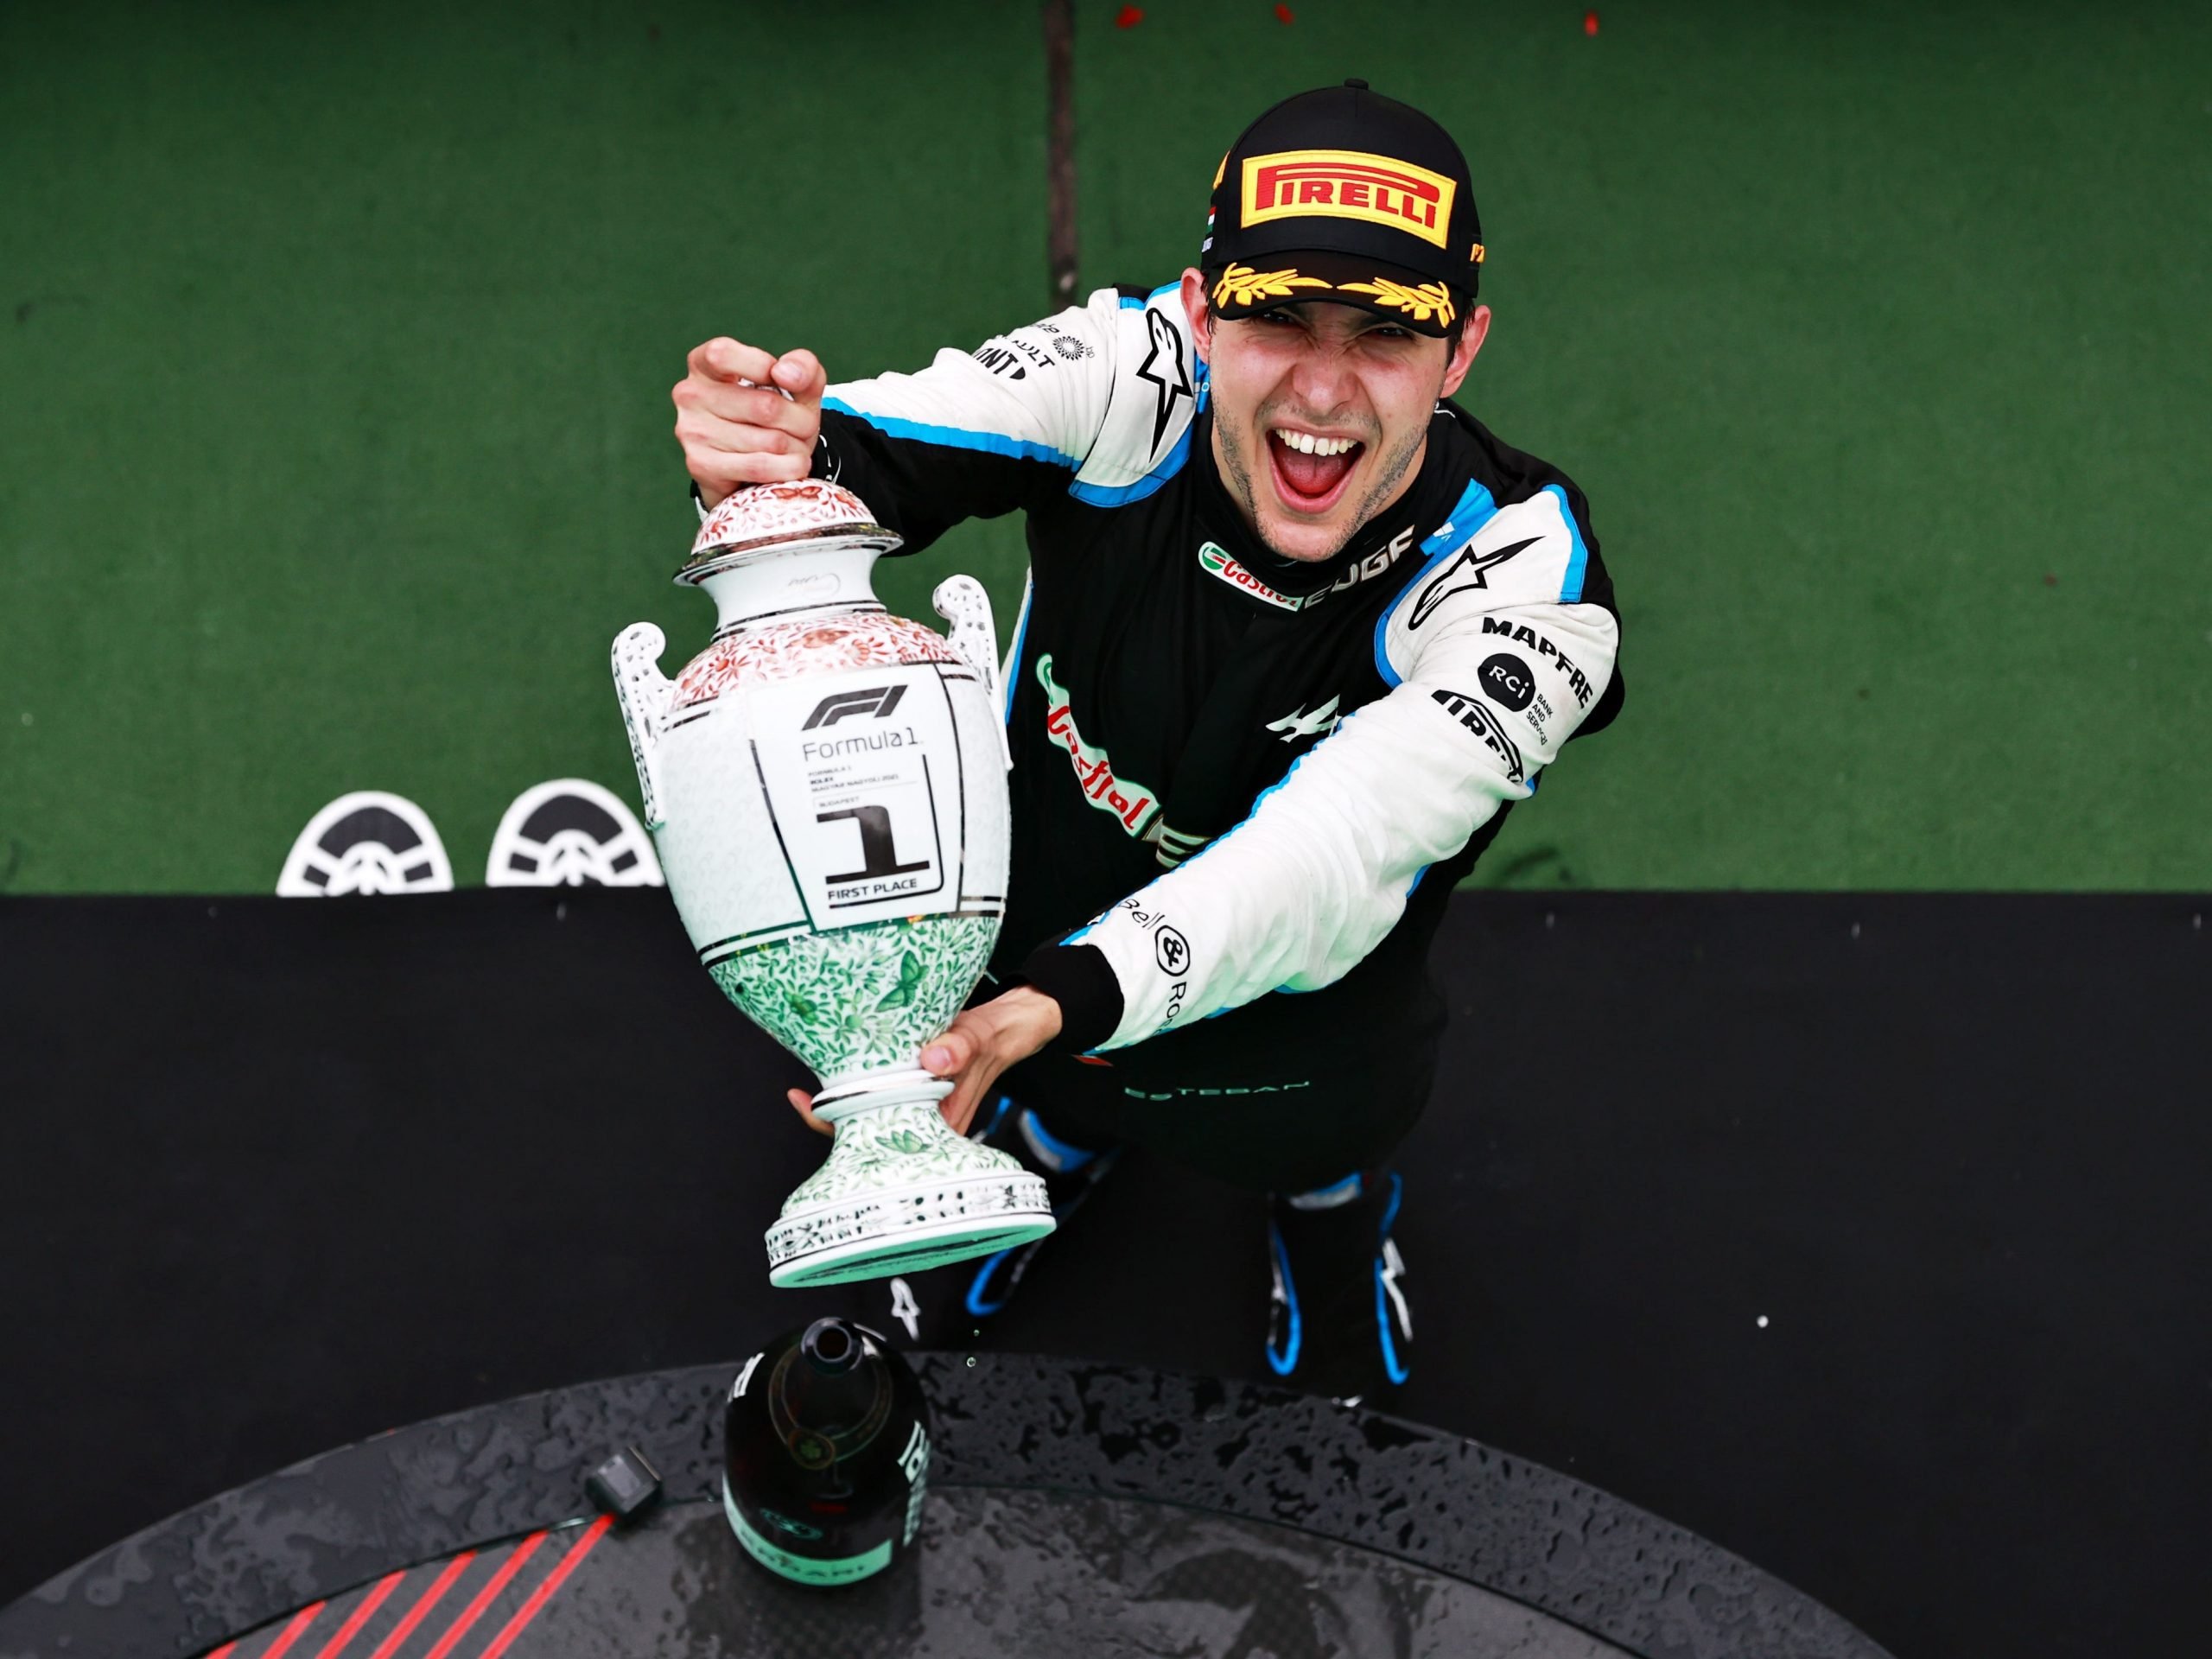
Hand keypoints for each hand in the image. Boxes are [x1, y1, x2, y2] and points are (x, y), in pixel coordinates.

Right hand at [672, 339, 826, 507]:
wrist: (750, 468)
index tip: (782, 381)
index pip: (723, 354)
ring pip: (771, 441)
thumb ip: (801, 365)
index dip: (761, 366)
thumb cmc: (772, 414)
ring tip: (793, 447)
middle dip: (801, 421)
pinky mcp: (702, 465)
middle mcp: (690, 395)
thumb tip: (785, 373)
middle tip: (804, 426)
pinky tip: (792, 466)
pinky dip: (789, 468)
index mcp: (704, 364)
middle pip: (766, 407)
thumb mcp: (794, 383)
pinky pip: (761, 467)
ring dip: (797, 448)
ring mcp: (693, 432)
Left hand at [782, 988, 1064, 1136]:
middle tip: (800, 1095)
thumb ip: (959, 1048)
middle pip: (867, 1131)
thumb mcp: (978, 1038)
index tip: (813, 1107)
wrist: (1007, 1027)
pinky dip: (856, 1081)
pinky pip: (876, 1091)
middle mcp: (923, 1122)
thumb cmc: (993, 1039)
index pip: (884, 1141)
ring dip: (841, 1098)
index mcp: (939, 1126)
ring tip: (808, 1086)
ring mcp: (914, 1106)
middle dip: (831, 1116)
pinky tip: (835, 1068)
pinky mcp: (910, 1087)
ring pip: (867, 1112)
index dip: (843, 1130)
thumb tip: (935, 1058)